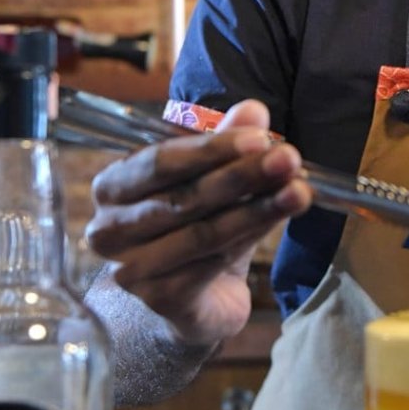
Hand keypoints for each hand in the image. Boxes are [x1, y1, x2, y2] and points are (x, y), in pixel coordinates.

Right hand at [85, 99, 311, 349]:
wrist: (194, 300)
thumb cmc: (193, 229)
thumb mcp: (211, 181)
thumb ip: (226, 145)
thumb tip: (253, 110)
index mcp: (113, 186)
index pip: (160, 161)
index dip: (212, 149)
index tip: (261, 137)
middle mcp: (110, 228)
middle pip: (183, 197)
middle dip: (242, 176)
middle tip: (288, 160)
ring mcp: (131, 268)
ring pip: (202, 232)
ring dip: (256, 209)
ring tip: (298, 191)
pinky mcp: (158, 299)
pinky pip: (210, 265)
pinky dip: (247, 239)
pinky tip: (277, 220)